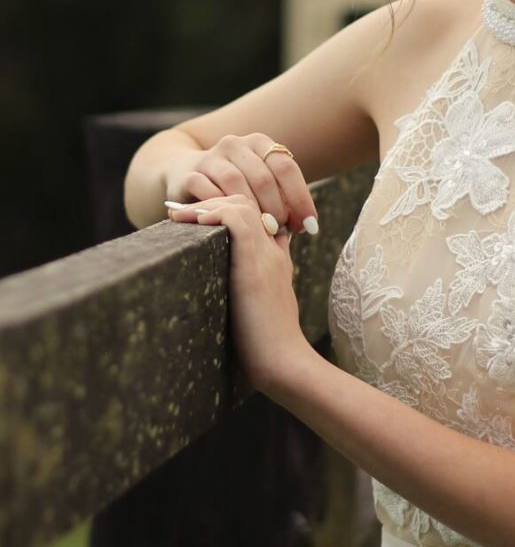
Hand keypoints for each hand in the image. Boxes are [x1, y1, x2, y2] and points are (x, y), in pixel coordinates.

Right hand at [165, 132, 318, 234]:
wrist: (184, 172)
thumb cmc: (235, 185)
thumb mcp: (260, 183)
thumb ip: (283, 197)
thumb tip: (308, 224)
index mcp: (260, 143)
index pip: (286, 167)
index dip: (300, 198)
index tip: (310, 225)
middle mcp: (236, 144)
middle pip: (263, 178)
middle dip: (277, 209)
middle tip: (282, 232)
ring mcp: (211, 157)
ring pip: (235, 183)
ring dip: (252, 211)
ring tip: (262, 231)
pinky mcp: (188, 174)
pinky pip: (206, 190)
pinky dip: (221, 209)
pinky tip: (231, 225)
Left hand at [167, 195, 311, 390]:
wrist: (284, 361)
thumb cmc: (268, 344)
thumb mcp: (263, 308)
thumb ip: (252, 290)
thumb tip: (230, 287)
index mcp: (276, 258)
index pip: (256, 216)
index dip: (225, 210)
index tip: (196, 219)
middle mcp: (273, 250)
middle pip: (248, 203)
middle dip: (212, 202)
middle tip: (182, 214)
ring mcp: (267, 255)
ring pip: (242, 205)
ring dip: (207, 204)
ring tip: (180, 214)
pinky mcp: (255, 264)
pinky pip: (237, 220)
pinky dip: (214, 213)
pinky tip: (194, 221)